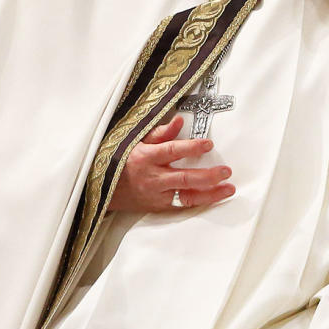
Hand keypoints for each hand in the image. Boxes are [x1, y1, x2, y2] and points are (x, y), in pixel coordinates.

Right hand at [108, 115, 234, 211]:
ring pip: (186, 197)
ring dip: (210, 194)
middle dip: (208, 176)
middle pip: (184, 178)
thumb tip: (179, 121)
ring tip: (228, 189)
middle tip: (226, 171)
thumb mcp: (136, 141)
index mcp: (146, 157)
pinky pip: (181, 205)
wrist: (100, 188)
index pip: (172, 151)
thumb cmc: (121, 160)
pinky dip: (199, 202)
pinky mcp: (158, 207)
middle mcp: (152, 178)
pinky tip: (214, 198)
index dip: (191, 147)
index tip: (209, 144)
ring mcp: (155, 195)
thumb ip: (160, 132)